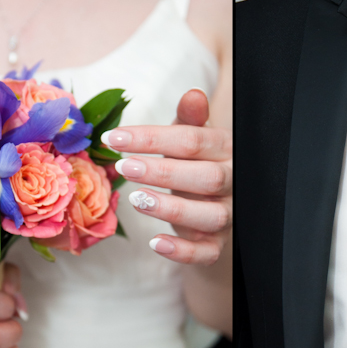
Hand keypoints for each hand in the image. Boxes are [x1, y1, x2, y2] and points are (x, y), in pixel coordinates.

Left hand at [105, 88, 231, 265]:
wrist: (213, 204)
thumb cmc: (195, 164)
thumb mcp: (191, 139)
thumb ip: (190, 120)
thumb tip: (193, 95)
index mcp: (225, 150)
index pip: (193, 141)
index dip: (152, 138)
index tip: (114, 138)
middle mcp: (232, 183)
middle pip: (207, 177)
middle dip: (163, 172)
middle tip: (125, 167)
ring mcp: (228, 215)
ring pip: (210, 216)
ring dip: (172, 208)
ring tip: (137, 199)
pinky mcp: (218, 244)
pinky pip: (206, 253)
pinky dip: (182, 251)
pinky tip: (154, 242)